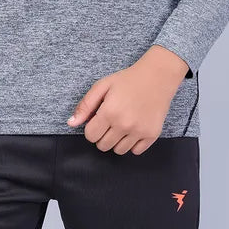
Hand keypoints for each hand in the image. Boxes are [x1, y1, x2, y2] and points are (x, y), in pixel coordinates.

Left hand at [67, 46, 188, 154]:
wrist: (157, 77)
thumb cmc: (127, 80)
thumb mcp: (103, 85)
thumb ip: (85, 105)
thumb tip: (71, 124)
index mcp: (109, 112)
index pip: (90, 136)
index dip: (92, 127)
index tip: (98, 118)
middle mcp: (124, 125)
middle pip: (103, 146)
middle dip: (102, 135)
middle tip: (110, 120)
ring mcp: (139, 132)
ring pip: (119, 151)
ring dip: (116, 140)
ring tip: (122, 124)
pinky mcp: (152, 135)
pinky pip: (135, 151)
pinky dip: (132, 143)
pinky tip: (134, 128)